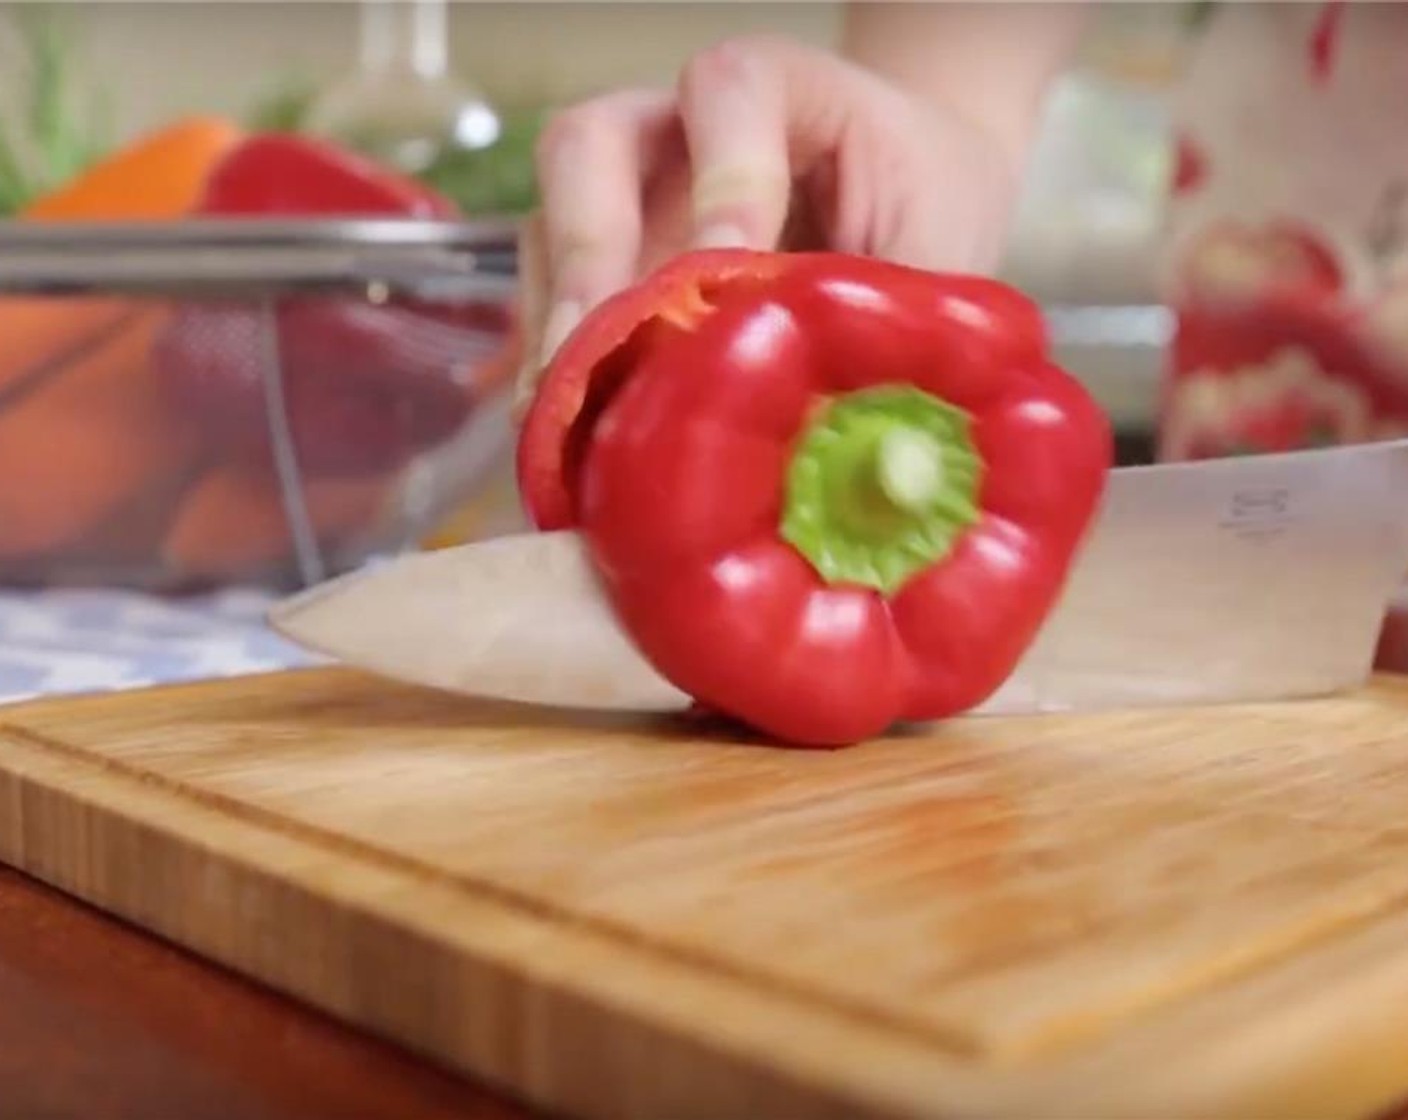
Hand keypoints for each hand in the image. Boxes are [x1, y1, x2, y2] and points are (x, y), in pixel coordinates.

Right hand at [512, 34, 1025, 418]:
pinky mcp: (606, 264)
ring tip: (572, 413)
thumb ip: (898, 308)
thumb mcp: (936, 244)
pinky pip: (551, 300)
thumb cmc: (924, 204)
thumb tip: (874, 440)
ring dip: (557, 323)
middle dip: (590, 251)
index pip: (728, 95)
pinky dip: (560, 366)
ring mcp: (628, 195)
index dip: (725, 177)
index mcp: (777, 90)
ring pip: (549, 226)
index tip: (735, 261)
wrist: (908, 200)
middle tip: (601, 345)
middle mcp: (676, 129)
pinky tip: (575, 432)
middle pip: (589, 144)